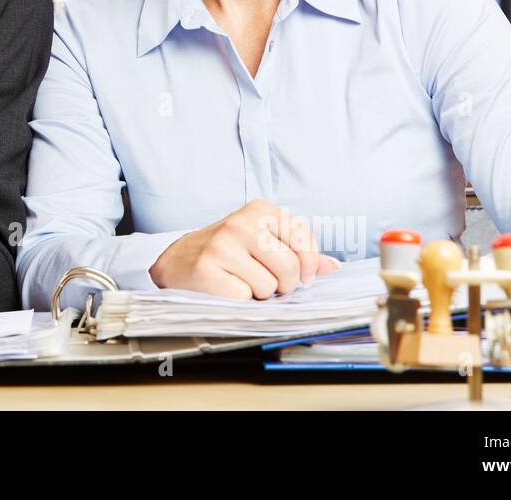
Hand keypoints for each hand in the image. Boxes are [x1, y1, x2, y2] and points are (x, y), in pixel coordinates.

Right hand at [149, 199, 340, 299]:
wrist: (178, 261)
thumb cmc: (227, 251)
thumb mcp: (262, 240)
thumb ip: (298, 251)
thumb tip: (332, 267)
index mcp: (258, 210)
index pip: (304, 239)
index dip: (307, 264)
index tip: (298, 274)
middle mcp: (240, 224)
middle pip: (290, 268)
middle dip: (284, 284)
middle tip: (268, 281)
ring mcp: (222, 246)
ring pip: (269, 287)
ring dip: (260, 293)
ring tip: (243, 281)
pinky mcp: (207, 270)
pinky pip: (245, 298)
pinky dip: (241, 300)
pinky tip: (227, 287)